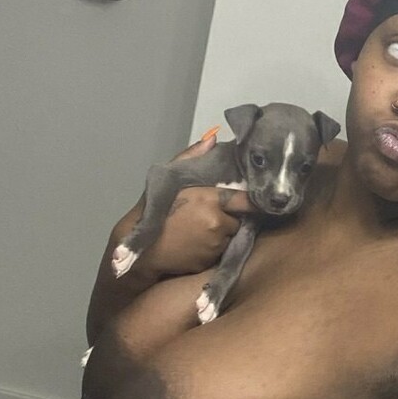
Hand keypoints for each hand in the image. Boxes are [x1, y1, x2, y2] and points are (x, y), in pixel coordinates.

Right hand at [112, 130, 256, 281]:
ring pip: (230, 236)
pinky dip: (214, 248)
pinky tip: (196, 244)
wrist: (144, 250)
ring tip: (199, 230)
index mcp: (208, 198)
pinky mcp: (211, 260)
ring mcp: (215, 244)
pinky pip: (221, 252)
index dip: (249, 200)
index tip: (253, 199)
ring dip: (221, 233)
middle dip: (228, 217)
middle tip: (208, 217)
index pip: (244, 199)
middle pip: (237, 219)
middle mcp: (216, 221)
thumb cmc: (154, 212)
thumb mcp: (168, 178)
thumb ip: (191, 157)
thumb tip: (212, 138)